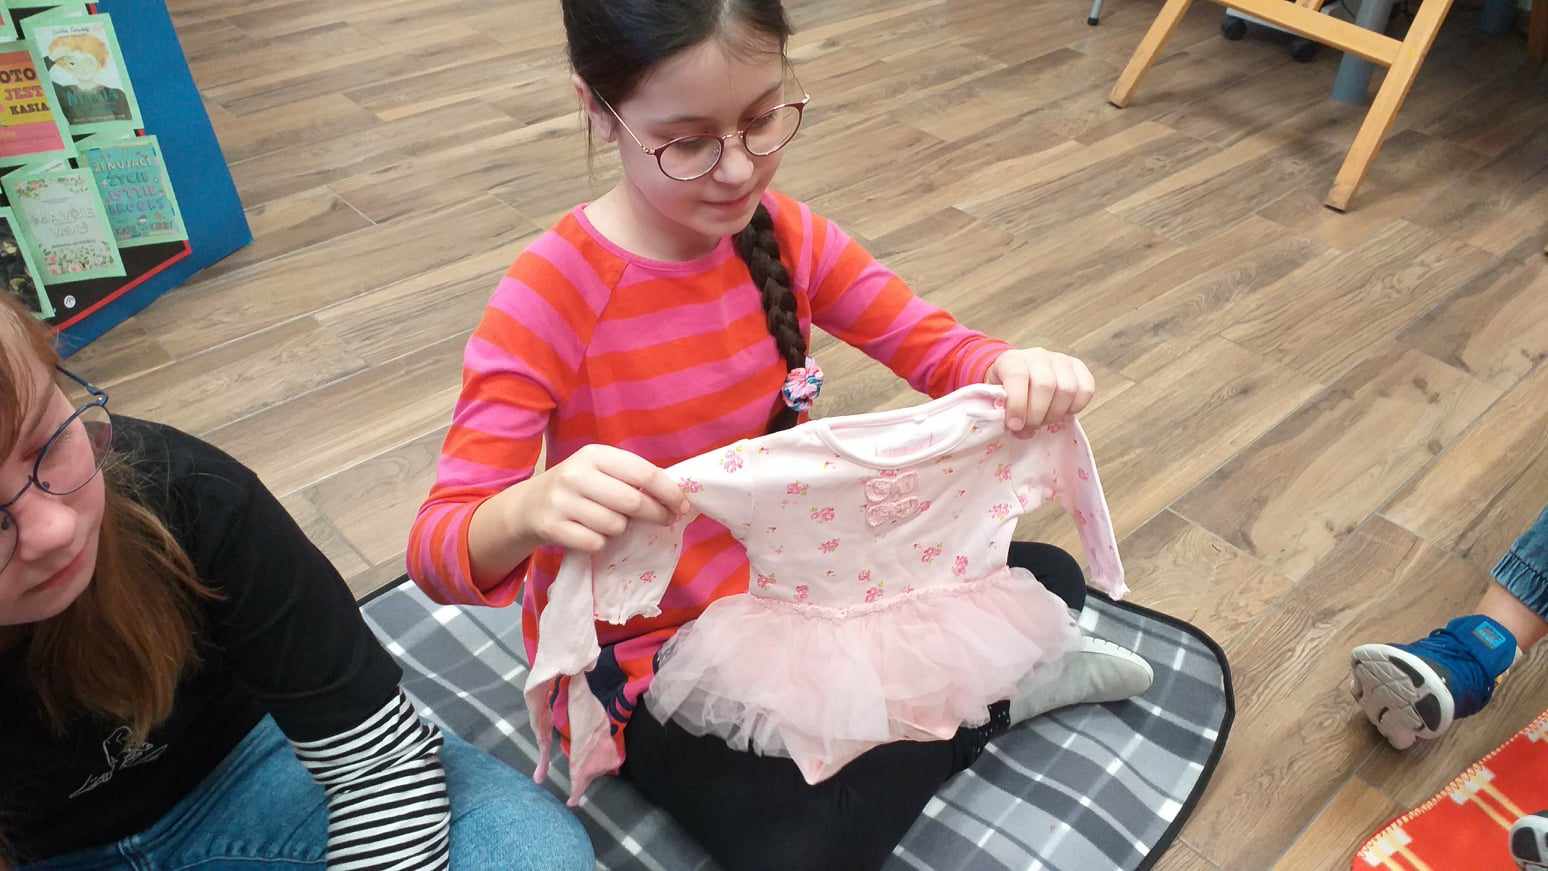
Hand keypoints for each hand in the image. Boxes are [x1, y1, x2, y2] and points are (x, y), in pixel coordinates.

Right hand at [510, 444, 688, 552]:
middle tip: (665, 520)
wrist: (528, 505)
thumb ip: (632, 478)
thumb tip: (677, 499)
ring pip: (615, 526)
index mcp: (595, 454)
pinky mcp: (552, 527)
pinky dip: (599, 543)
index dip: (669, 492)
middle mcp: (576, 474)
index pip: (644, 473)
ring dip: (620, 529)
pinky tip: (588, 533)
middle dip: (656, 514)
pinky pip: (595, 543)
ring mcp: (562, 501)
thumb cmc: (578, 487)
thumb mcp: (600, 471)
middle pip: (632, 502)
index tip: (683, 506)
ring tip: (609, 522)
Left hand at [986, 348, 1095, 430]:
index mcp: (1012, 360)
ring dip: (1056, 413)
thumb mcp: (996, 399)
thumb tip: (1021, 430)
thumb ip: (1003, 412)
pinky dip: (1076, 407)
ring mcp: (1060, 360)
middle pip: (1045, 385)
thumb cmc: (1007, 391)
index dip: (1017, 405)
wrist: (1019, 375)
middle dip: (1038, 414)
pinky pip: (1086, 389)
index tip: (1015, 425)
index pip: (1018, 377)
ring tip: (1045, 420)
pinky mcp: (1078, 368)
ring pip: (1067, 389)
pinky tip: (1063, 412)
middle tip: (1031, 426)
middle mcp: (1038, 356)